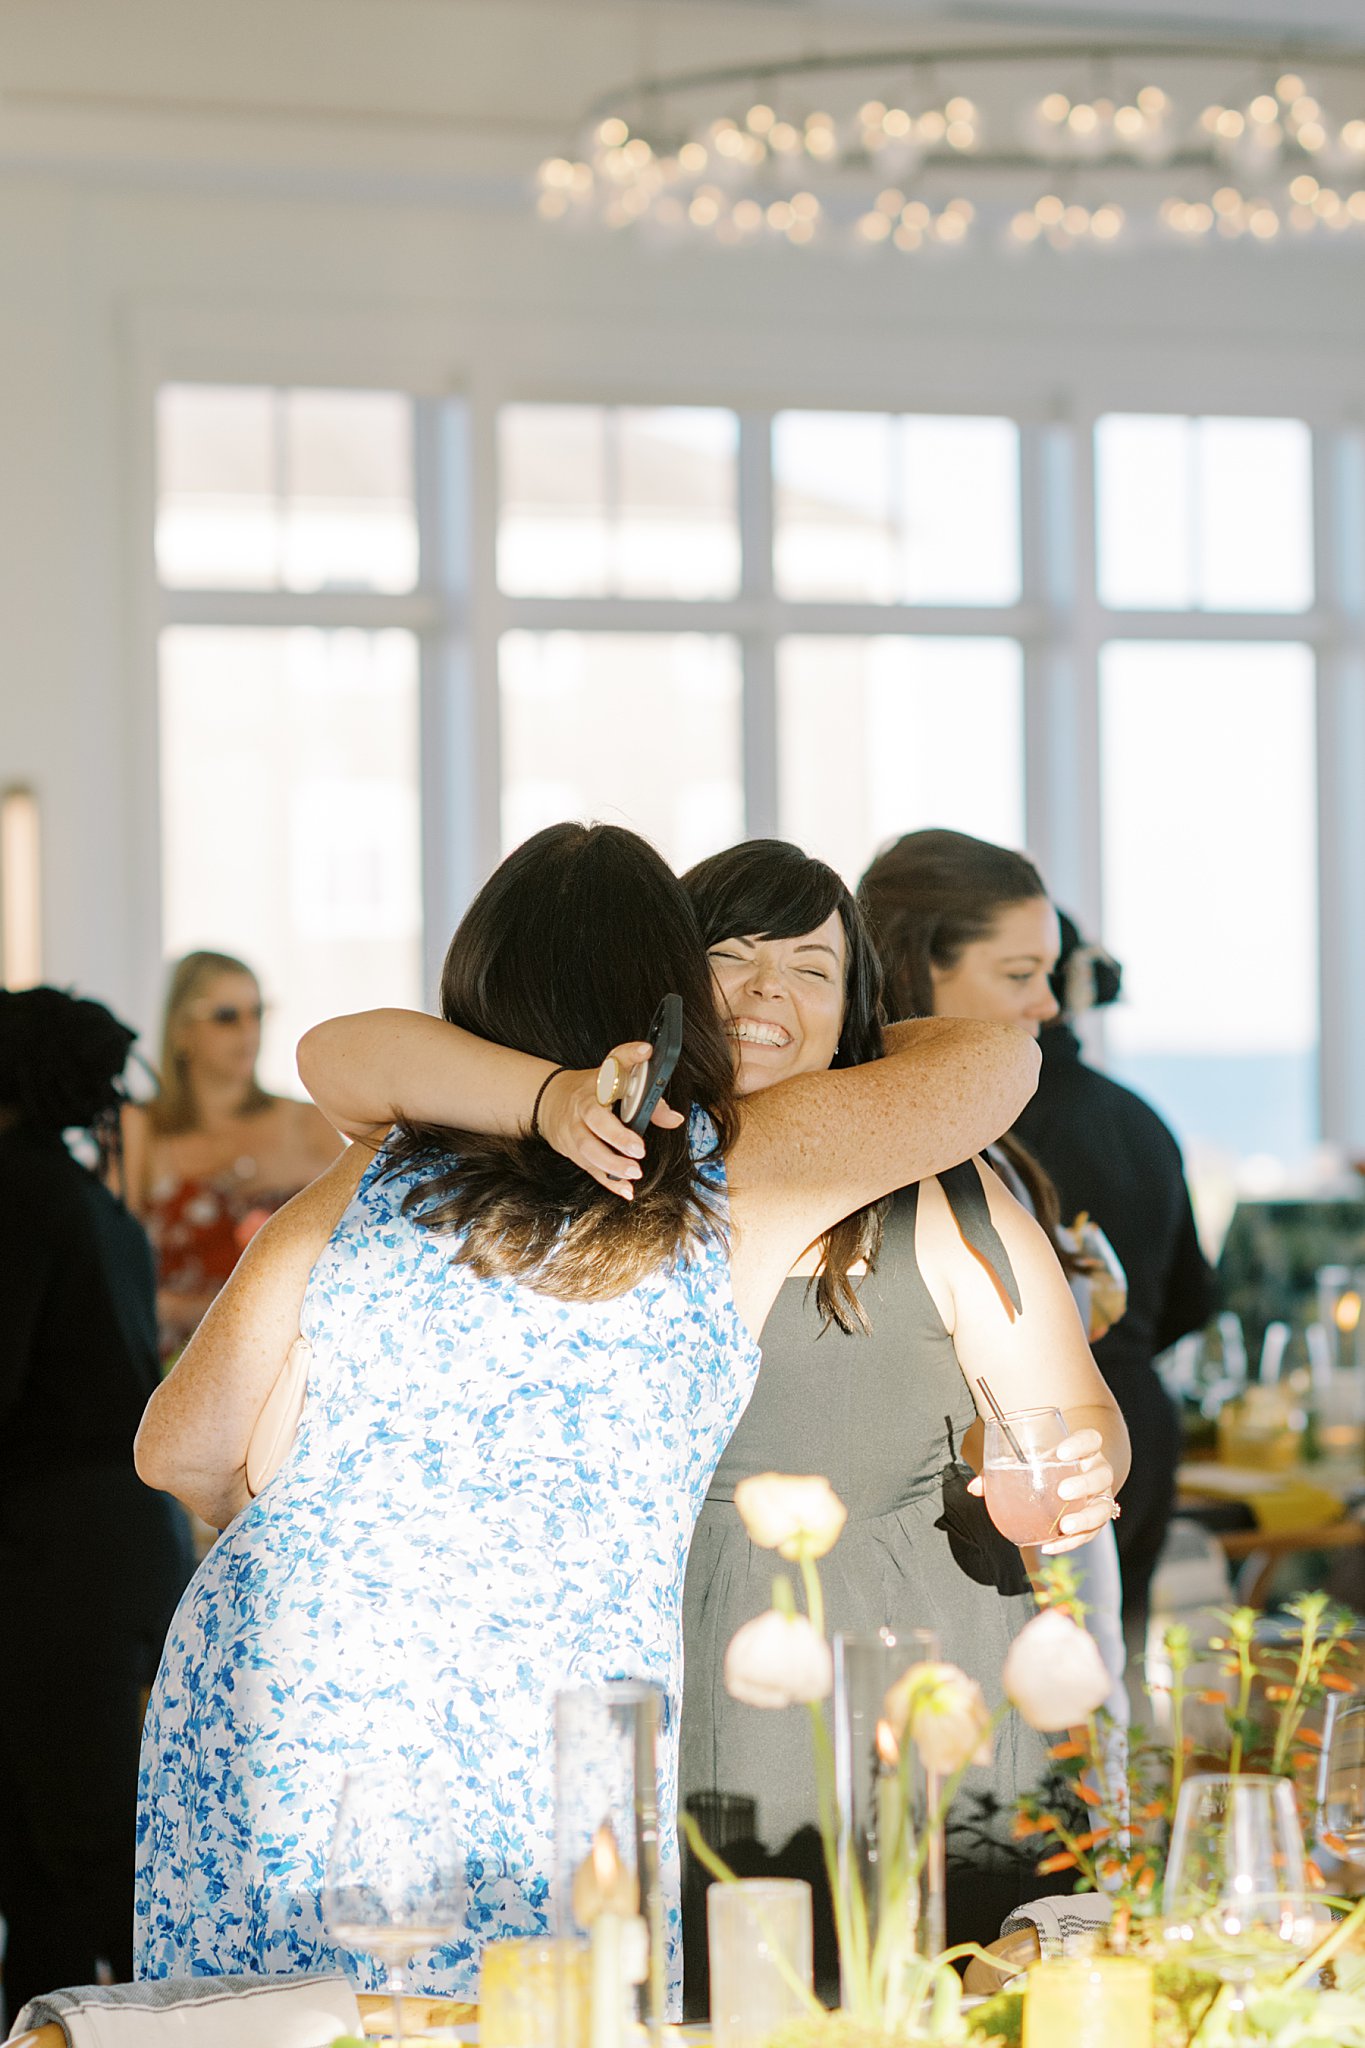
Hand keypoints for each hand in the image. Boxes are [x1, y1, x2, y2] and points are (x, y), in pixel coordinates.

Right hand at [536, 1041, 683, 1198]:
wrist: (552, 1100)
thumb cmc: (595, 1090)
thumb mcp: (618, 1085)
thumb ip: (649, 1099)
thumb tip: (675, 1119)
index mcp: (598, 1082)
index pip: (613, 1065)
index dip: (629, 1057)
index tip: (646, 1052)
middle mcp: (583, 1105)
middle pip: (595, 1119)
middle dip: (617, 1136)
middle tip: (639, 1150)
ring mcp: (573, 1129)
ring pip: (588, 1149)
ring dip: (611, 1164)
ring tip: (634, 1173)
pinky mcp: (572, 1150)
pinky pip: (589, 1168)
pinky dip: (608, 1182)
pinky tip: (626, 1190)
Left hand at [965, 1426, 1117, 1555]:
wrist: (1070, 1476)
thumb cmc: (1045, 1466)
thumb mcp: (1028, 1461)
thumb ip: (1000, 1471)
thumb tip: (974, 1487)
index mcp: (1083, 1450)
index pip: (1091, 1439)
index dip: (1080, 1444)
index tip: (1061, 1452)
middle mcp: (1097, 1472)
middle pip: (1101, 1474)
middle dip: (1084, 1483)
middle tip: (1062, 1491)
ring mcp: (1100, 1497)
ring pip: (1103, 1507)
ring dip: (1085, 1518)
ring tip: (1064, 1526)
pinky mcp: (1095, 1520)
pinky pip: (1090, 1534)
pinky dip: (1071, 1542)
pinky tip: (1049, 1546)